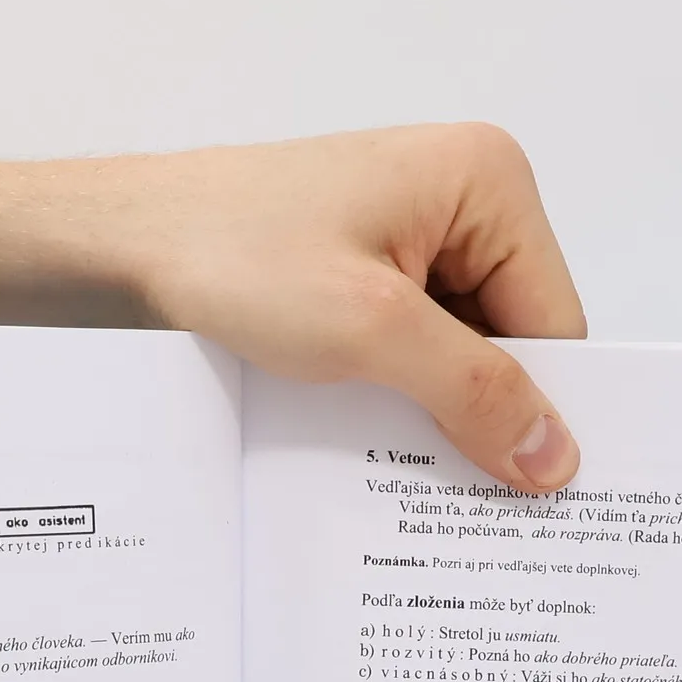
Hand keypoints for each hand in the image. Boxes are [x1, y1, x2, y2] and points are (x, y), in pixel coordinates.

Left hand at [87, 124, 586, 491]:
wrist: (125, 245)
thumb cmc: (236, 256)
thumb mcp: (370, 331)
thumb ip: (472, 392)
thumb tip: (555, 457)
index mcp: (488, 183)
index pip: (556, 322)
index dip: (541, 407)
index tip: (527, 491)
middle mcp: (462, 201)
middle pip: (515, 340)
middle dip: (486, 411)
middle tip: (466, 498)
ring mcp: (414, 237)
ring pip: (462, 355)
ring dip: (438, 412)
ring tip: (407, 468)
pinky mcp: (370, 273)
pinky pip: (415, 351)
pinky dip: (401, 398)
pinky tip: (374, 438)